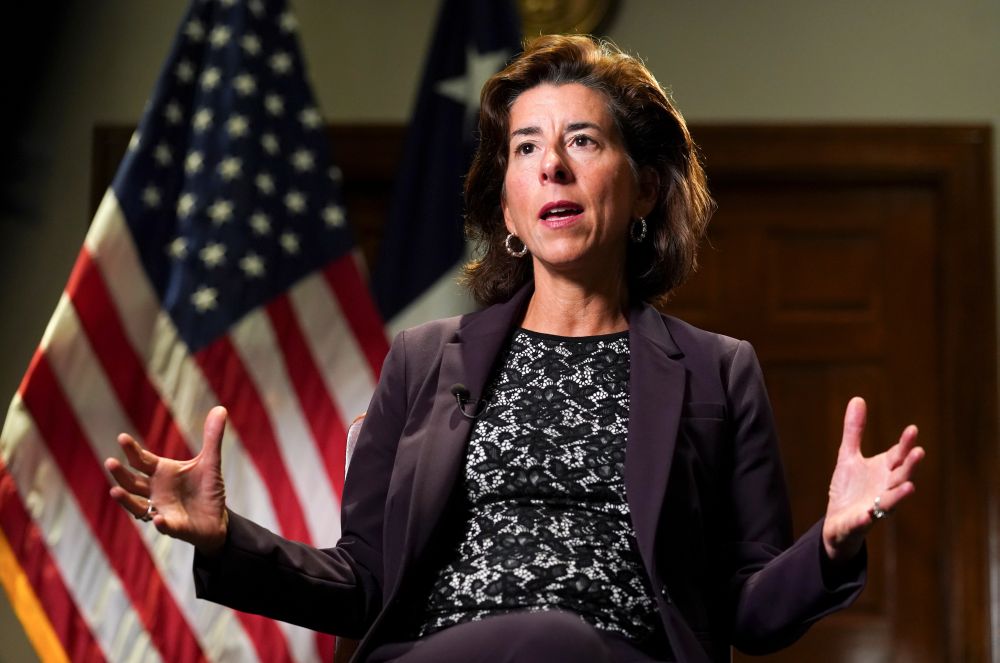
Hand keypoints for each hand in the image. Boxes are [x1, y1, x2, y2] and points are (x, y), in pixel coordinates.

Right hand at [105, 406, 229, 554]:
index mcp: (162, 472)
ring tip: (114, 490)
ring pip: (137, 505)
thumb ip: (213, 438)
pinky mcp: (173, 526)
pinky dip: (160, 523)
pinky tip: (158, 518)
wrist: (217, 518)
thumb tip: (221, 408)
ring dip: (126, 500)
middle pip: (132, 482)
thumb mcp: (211, 461)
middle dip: (121, 473)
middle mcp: (155, 490)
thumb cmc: (207, 488)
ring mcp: (161, 509)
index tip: (122, 437)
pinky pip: (164, 525)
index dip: (132, 450)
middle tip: (110, 462)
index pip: (141, 460)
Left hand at [822, 397, 923, 561]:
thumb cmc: (850, 488)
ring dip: (900, 494)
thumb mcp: (849, 456)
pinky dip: (866, 518)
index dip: (905, 444)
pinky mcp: (859, 523)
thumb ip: (854, 431)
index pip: (897, 455)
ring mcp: (875, 507)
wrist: (839, 522)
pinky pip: (863, 521)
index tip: (912, 429)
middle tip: (919, 452)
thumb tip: (857, 398)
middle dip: (910, 465)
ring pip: (891, 501)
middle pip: (900, 475)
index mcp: (883, 471)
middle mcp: (885, 488)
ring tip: (910, 486)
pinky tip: (867, 514)